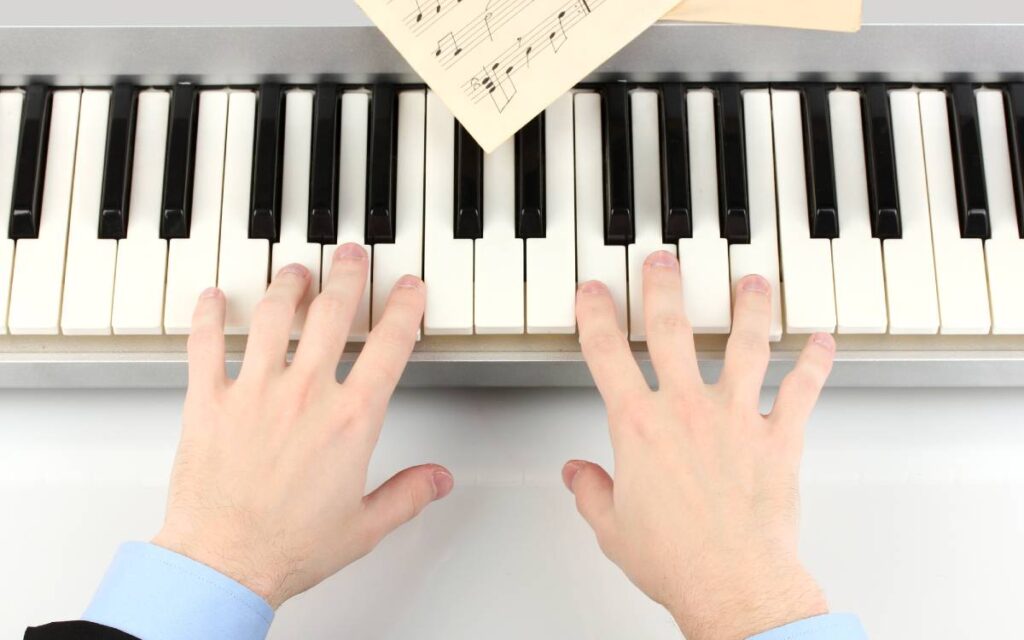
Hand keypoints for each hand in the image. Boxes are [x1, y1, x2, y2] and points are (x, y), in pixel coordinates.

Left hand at [152, 243, 452, 608]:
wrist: (224, 563)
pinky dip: (209, 315)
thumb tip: (439, 479)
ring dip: (288, 285)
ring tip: (295, 271)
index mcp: (350, 420)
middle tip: (351, 256)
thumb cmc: (288, 547)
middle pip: (333, 313)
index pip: (389, 345)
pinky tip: (214, 298)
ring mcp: (254, 391)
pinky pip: (205, 343)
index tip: (409, 289)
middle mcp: (305, 394)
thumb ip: (409, 494)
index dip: (404, 308)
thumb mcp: (365, 526)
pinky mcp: (209, 401)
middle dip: (347, 275)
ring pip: (275, 316)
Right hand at [565, 251, 834, 639]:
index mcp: (639, 426)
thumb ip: (591, 492)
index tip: (592, 292)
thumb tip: (577, 476)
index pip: (606, 353)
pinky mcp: (780, 437)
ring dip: (750, 306)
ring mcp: (738, 417)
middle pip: (673, 327)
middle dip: (665, 284)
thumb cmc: (677, 560)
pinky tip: (822, 341)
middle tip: (664, 259)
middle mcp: (687, 409)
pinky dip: (816, 363)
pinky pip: (803, 389)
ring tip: (751, 281)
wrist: (734, 585)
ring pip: (746, 343)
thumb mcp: (613, 528)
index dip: (594, 314)